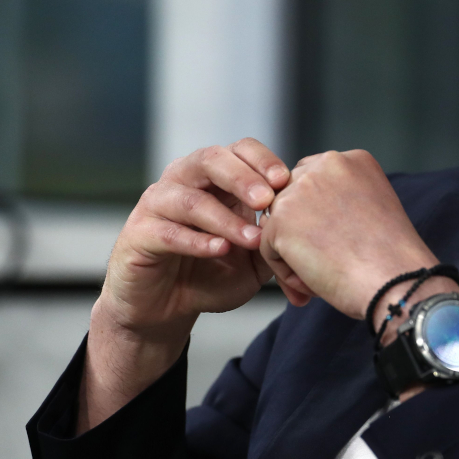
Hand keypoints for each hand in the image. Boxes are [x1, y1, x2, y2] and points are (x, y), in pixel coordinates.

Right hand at [79, 138, 300, 432]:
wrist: (166, 308)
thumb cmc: (213, 273)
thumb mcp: (256, 258)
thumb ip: (279, 240)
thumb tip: (319, 230)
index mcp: (216, 179)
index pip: (240, 150)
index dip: (262, 160)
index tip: (288, 180)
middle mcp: (184, 182)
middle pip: (211, 159)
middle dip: (243, 176)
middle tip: (269, 198)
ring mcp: (157, 206)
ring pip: (188, 197)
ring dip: (224, 217)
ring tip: (252, 238)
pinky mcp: (138, 235)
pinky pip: (167, 231)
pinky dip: (196, 240)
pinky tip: (220, 250)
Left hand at [258, 150, 445, 324]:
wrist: (394, 279)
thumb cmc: (391, 258)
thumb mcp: (373, 210)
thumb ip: (341, 200)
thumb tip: (305, 217)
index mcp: (354, 159)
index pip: (314, 181)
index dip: (320, 217)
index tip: (343, 242)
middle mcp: (326, 164)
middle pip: (291, 199)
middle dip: (302, 233)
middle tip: (329, 263)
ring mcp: (301, 189)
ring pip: (278, 226)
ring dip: (295, 254)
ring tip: (325, 276)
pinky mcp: (281, 219)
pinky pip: (269, 249)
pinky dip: (287, 272)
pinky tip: (314, 282)